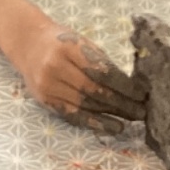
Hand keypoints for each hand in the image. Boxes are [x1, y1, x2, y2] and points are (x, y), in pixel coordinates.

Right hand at [13, 20, 146, 134]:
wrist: (28, 44)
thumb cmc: (62, 42)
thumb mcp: (82, 43)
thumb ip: (101, 62)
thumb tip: (131, 86)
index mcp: (69, 48)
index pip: (101, 72)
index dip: (123, 86)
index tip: (141, 94)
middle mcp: (55, 68)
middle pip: (94, 91)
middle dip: (121, 103)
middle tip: (141, 111)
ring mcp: (48, 86)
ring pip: (85, 105)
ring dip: (111, 115)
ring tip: (130, 120)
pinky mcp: (46, 100)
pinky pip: (73, 115)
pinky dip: (94, 123)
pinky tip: (111, 126)